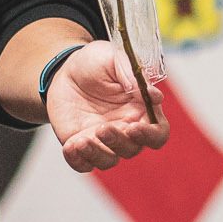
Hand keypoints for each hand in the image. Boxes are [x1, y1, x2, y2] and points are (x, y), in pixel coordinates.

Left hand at [45, 42, 169, 172]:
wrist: (64, 70)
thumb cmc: (95, 62)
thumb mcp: (114, 57)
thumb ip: (132, 73)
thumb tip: (154, 96)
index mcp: (142, 110)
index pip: (158, 133)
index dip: (150, 135)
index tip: (135, 128)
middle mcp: (126, 129)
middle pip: (133, 149)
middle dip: (118, 142)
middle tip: (103, 128)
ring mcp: (103, 140)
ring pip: (109, 161)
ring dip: (97, 154)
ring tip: (81, 140)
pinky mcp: (82, 145)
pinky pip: (83, 164)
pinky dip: (78, 160)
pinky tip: (70, 146)